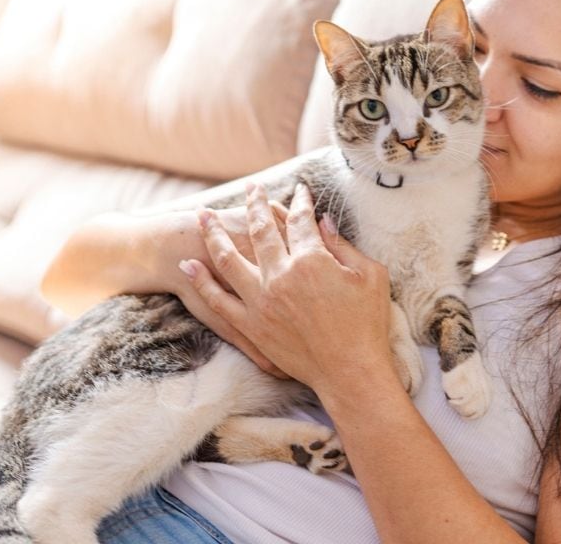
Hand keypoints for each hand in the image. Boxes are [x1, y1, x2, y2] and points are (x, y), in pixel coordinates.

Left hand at [180, 181, 395, 392]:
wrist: (350, 371)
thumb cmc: (367, 324)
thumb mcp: (371, 276)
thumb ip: (344, 246)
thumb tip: (323, 222)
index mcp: (312, 260)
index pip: (300, 220)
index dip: (299, 202)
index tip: (299, 191)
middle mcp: (280, 275)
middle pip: (260, 230)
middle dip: (255, 204)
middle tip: (251, 189)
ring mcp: (261, 301)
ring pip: (229, 259)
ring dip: (213, 234)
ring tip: (203, 215)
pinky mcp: (251, 326)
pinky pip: (218, 300)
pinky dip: (202, 281)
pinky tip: (189, 265)